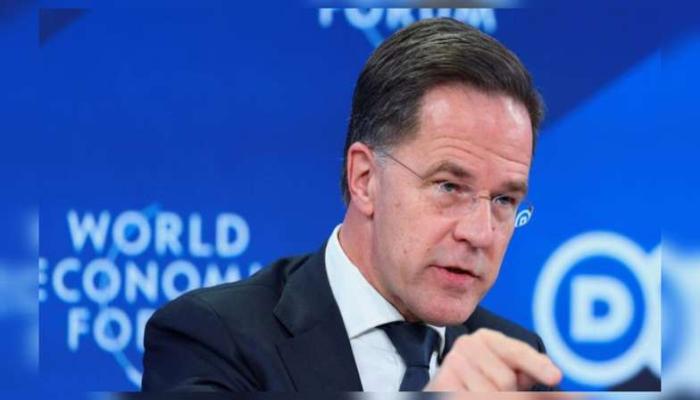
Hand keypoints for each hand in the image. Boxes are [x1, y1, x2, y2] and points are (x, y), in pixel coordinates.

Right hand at [424, 328, 562, 390]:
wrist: (446, 390)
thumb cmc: (480, 383)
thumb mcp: (507, 375)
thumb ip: (527, 371)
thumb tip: (556, 379)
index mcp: (487, 338)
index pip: (517, 351)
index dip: (537, 365)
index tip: (555, 376)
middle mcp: (468, 344)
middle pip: (507, 380)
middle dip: (508, 393)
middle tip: (491, 389)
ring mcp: (453, 362)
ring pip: (491, 394)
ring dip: (490, 398)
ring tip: (477, 392)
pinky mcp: (442, 381)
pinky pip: (472, 397)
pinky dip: (473, 398)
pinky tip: (467, 393)